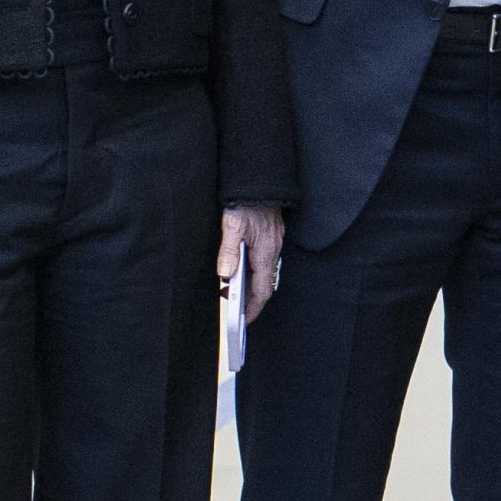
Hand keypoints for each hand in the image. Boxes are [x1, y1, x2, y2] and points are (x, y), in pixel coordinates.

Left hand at [218, 203, 286, 323]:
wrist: (260, 180)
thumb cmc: (246, 201)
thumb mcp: (232, 225)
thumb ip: (229, 251)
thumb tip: (226, 275)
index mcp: (265, 252)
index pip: (262, 289)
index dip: (253, 308)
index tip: (243, 320)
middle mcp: (273, 250)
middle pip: (265, 284)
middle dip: (253, 301)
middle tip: (239, 314)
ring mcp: (274, 243)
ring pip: (266, 272)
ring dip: (254, 287)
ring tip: (239, 297)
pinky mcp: (271, 236)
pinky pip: (265, 261)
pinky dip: (256, 272)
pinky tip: (244, 272)